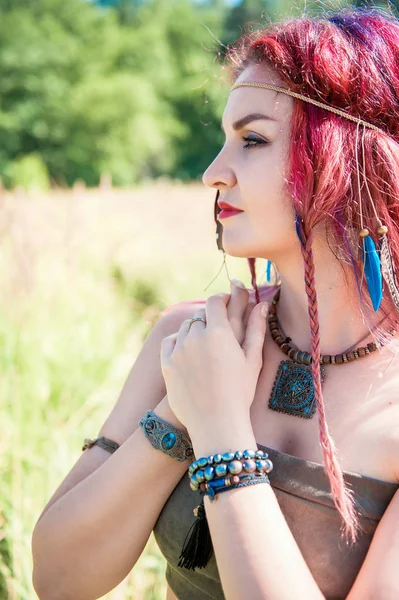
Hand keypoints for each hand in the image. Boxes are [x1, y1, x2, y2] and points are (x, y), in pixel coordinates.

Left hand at [160, 286, 267, 437]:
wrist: (216, 423)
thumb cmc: (240, 392)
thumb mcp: (252, 359)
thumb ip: (256, 328)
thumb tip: (262, 303)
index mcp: (219, 332)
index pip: (215, 302)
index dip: (222, 298)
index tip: (226, 301)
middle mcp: (196, 336)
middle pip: (200, 315)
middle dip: (210, 317)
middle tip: (219, 327)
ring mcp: (179, 350)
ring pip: (185, 328)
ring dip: (195, 329)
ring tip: (205, 342)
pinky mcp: (167, 363)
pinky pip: (170, 342)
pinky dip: (179, 341)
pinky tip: (188, 350)